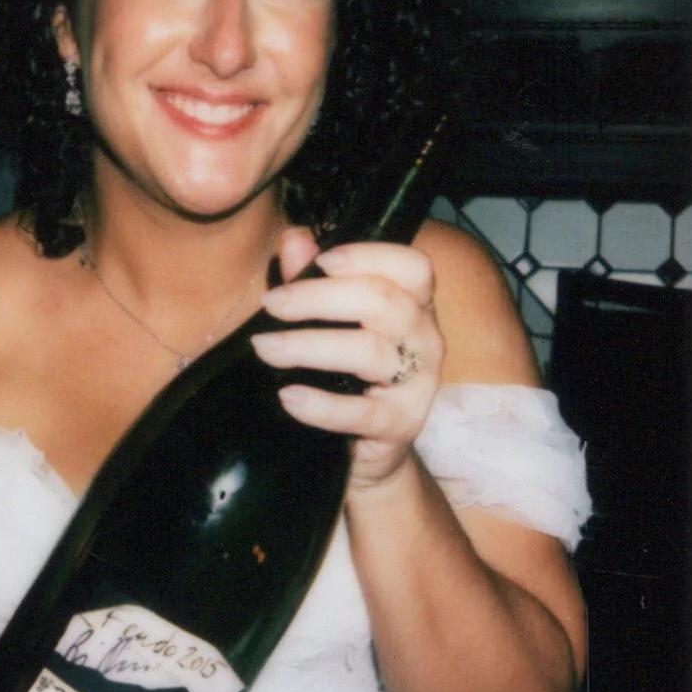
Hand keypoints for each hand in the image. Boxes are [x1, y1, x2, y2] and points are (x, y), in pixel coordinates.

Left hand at [250, 227, 443, 495]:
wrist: (365, 451)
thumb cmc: (349, 376)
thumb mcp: (332, 323)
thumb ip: (315, 280)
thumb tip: (294, 239)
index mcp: (415, 305)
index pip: (411, 267)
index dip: (369, 256)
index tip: (322, 260)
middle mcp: (426, 339)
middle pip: (383, 301)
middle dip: (319, 297)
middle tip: (271, 304)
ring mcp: (420, 384)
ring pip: (369, 352)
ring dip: (309, 346)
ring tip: (265, 348)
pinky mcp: (402, 425)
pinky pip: (363, 412)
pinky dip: (322, 405)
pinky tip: (289, 398)